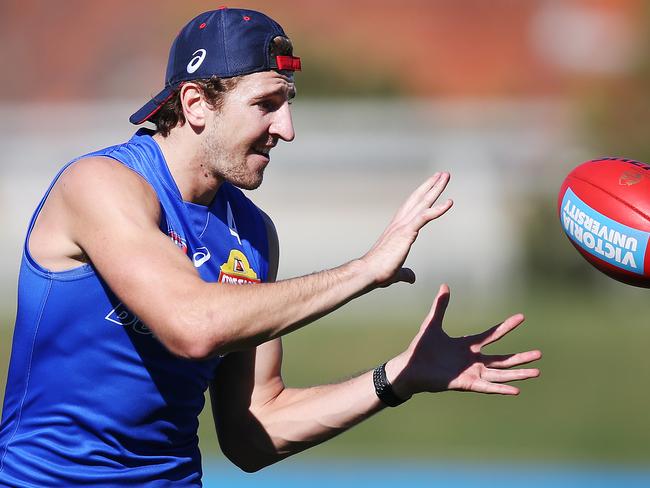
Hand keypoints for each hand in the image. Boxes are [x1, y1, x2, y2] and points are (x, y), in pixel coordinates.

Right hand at [360, 173, 452, 286]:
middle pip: (418, 198)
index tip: (431, 186)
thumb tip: (411, 277)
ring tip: (446, 176)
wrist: (368, 272)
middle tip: (442, 174)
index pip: (411, 207)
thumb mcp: (396, 272)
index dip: (422, 195)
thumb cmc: (378, 272)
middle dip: (431, 185)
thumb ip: (405, 273)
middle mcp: (399, 223)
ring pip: (422, 202)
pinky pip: (425, 216)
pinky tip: (449, 202)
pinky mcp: (406, 232)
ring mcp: (403, 226)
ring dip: (435, 188)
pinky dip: (438, 209)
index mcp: (397, 229)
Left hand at [389, 284, 540, 397]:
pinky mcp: (466, 384)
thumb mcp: (432, 324)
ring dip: (518, 373)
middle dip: (521, 357)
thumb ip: (440, 306)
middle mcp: (473, 360)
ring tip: (537, 371)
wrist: (409, 367)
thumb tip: (445, 285)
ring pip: (500, 374)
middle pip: (503, 359)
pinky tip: (517, 389)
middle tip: (540, 353)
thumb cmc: (420, 348)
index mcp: (467, 346)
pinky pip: (487, 387)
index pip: (492, 335)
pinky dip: (502, 388)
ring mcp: (471, 373)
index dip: (507, 326)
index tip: (522, 317)